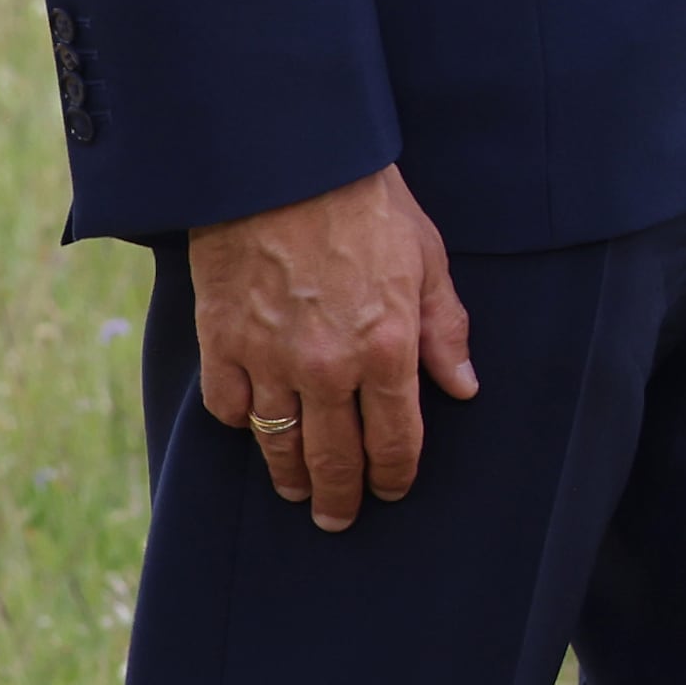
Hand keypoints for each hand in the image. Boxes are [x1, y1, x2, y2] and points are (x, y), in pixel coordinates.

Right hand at [185, 164, 476, 530]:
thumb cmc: (368, 205)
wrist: (288, 165)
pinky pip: (229, 408)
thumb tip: (464, 388)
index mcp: (388, 348)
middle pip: (334, 459)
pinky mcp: (221, 344)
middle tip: (339, 518)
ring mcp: (269, 360)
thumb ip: (445, 329)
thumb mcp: (427, 259)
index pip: (397, 440)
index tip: (393, 491)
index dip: (396, 475)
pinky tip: (253, 427)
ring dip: (290, 476)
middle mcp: (329, 366)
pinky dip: (241, 422)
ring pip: (279, 444)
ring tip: (297, 492)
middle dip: (340, 497)